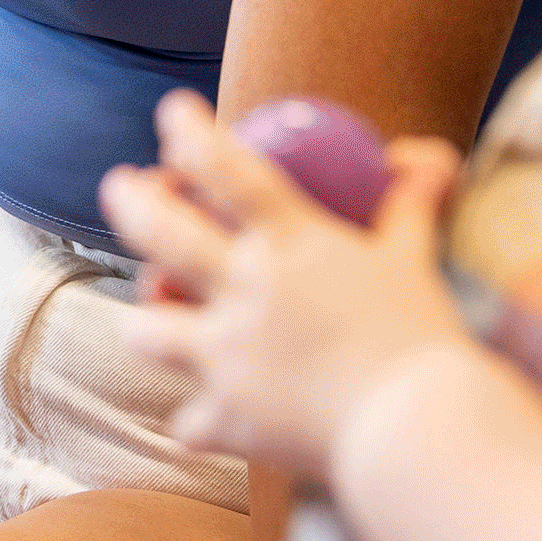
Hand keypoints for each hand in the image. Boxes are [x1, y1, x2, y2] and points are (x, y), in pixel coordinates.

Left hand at [100, 89, 481, 487]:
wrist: (416, 428)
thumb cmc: (422, 338)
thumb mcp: (413, 260)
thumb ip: (407, 207)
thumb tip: (419, 159)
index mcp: (288, 244)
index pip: (225, 169)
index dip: (190, 134)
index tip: (172, 112)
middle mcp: (242, 291)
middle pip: (159, 232)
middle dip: (130, 201)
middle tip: (119, 185)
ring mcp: (224, 356)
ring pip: (145, 330)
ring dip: (146, 320)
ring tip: (152, 312)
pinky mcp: (226, 418)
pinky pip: (189, 419)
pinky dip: (201, 417)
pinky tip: (209, 414)